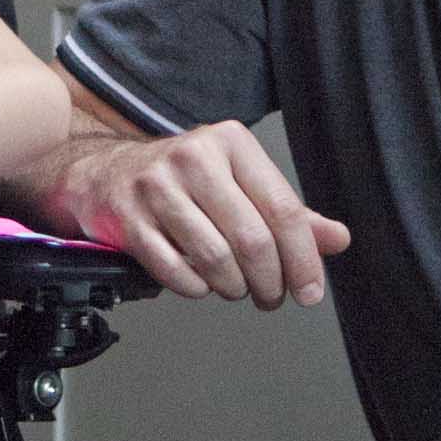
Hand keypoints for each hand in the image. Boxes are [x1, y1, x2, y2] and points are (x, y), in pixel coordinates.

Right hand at [69, 119, 349, 308]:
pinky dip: (196, 289)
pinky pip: (175, 271)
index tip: (310, 290)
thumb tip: (336, 239)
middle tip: (271, 296)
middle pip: (251, 239)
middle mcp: (193, 158)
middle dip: (269, 282)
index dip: (303, 259)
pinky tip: (201, 284)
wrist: (104, 173)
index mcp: (230, 143)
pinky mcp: (128, 218)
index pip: (282, 209)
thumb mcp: (238, 181)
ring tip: (236, 288)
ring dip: (233, 287)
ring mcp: (156, 187)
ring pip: (215, 259)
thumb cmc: (182, 180)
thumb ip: (286, 212)